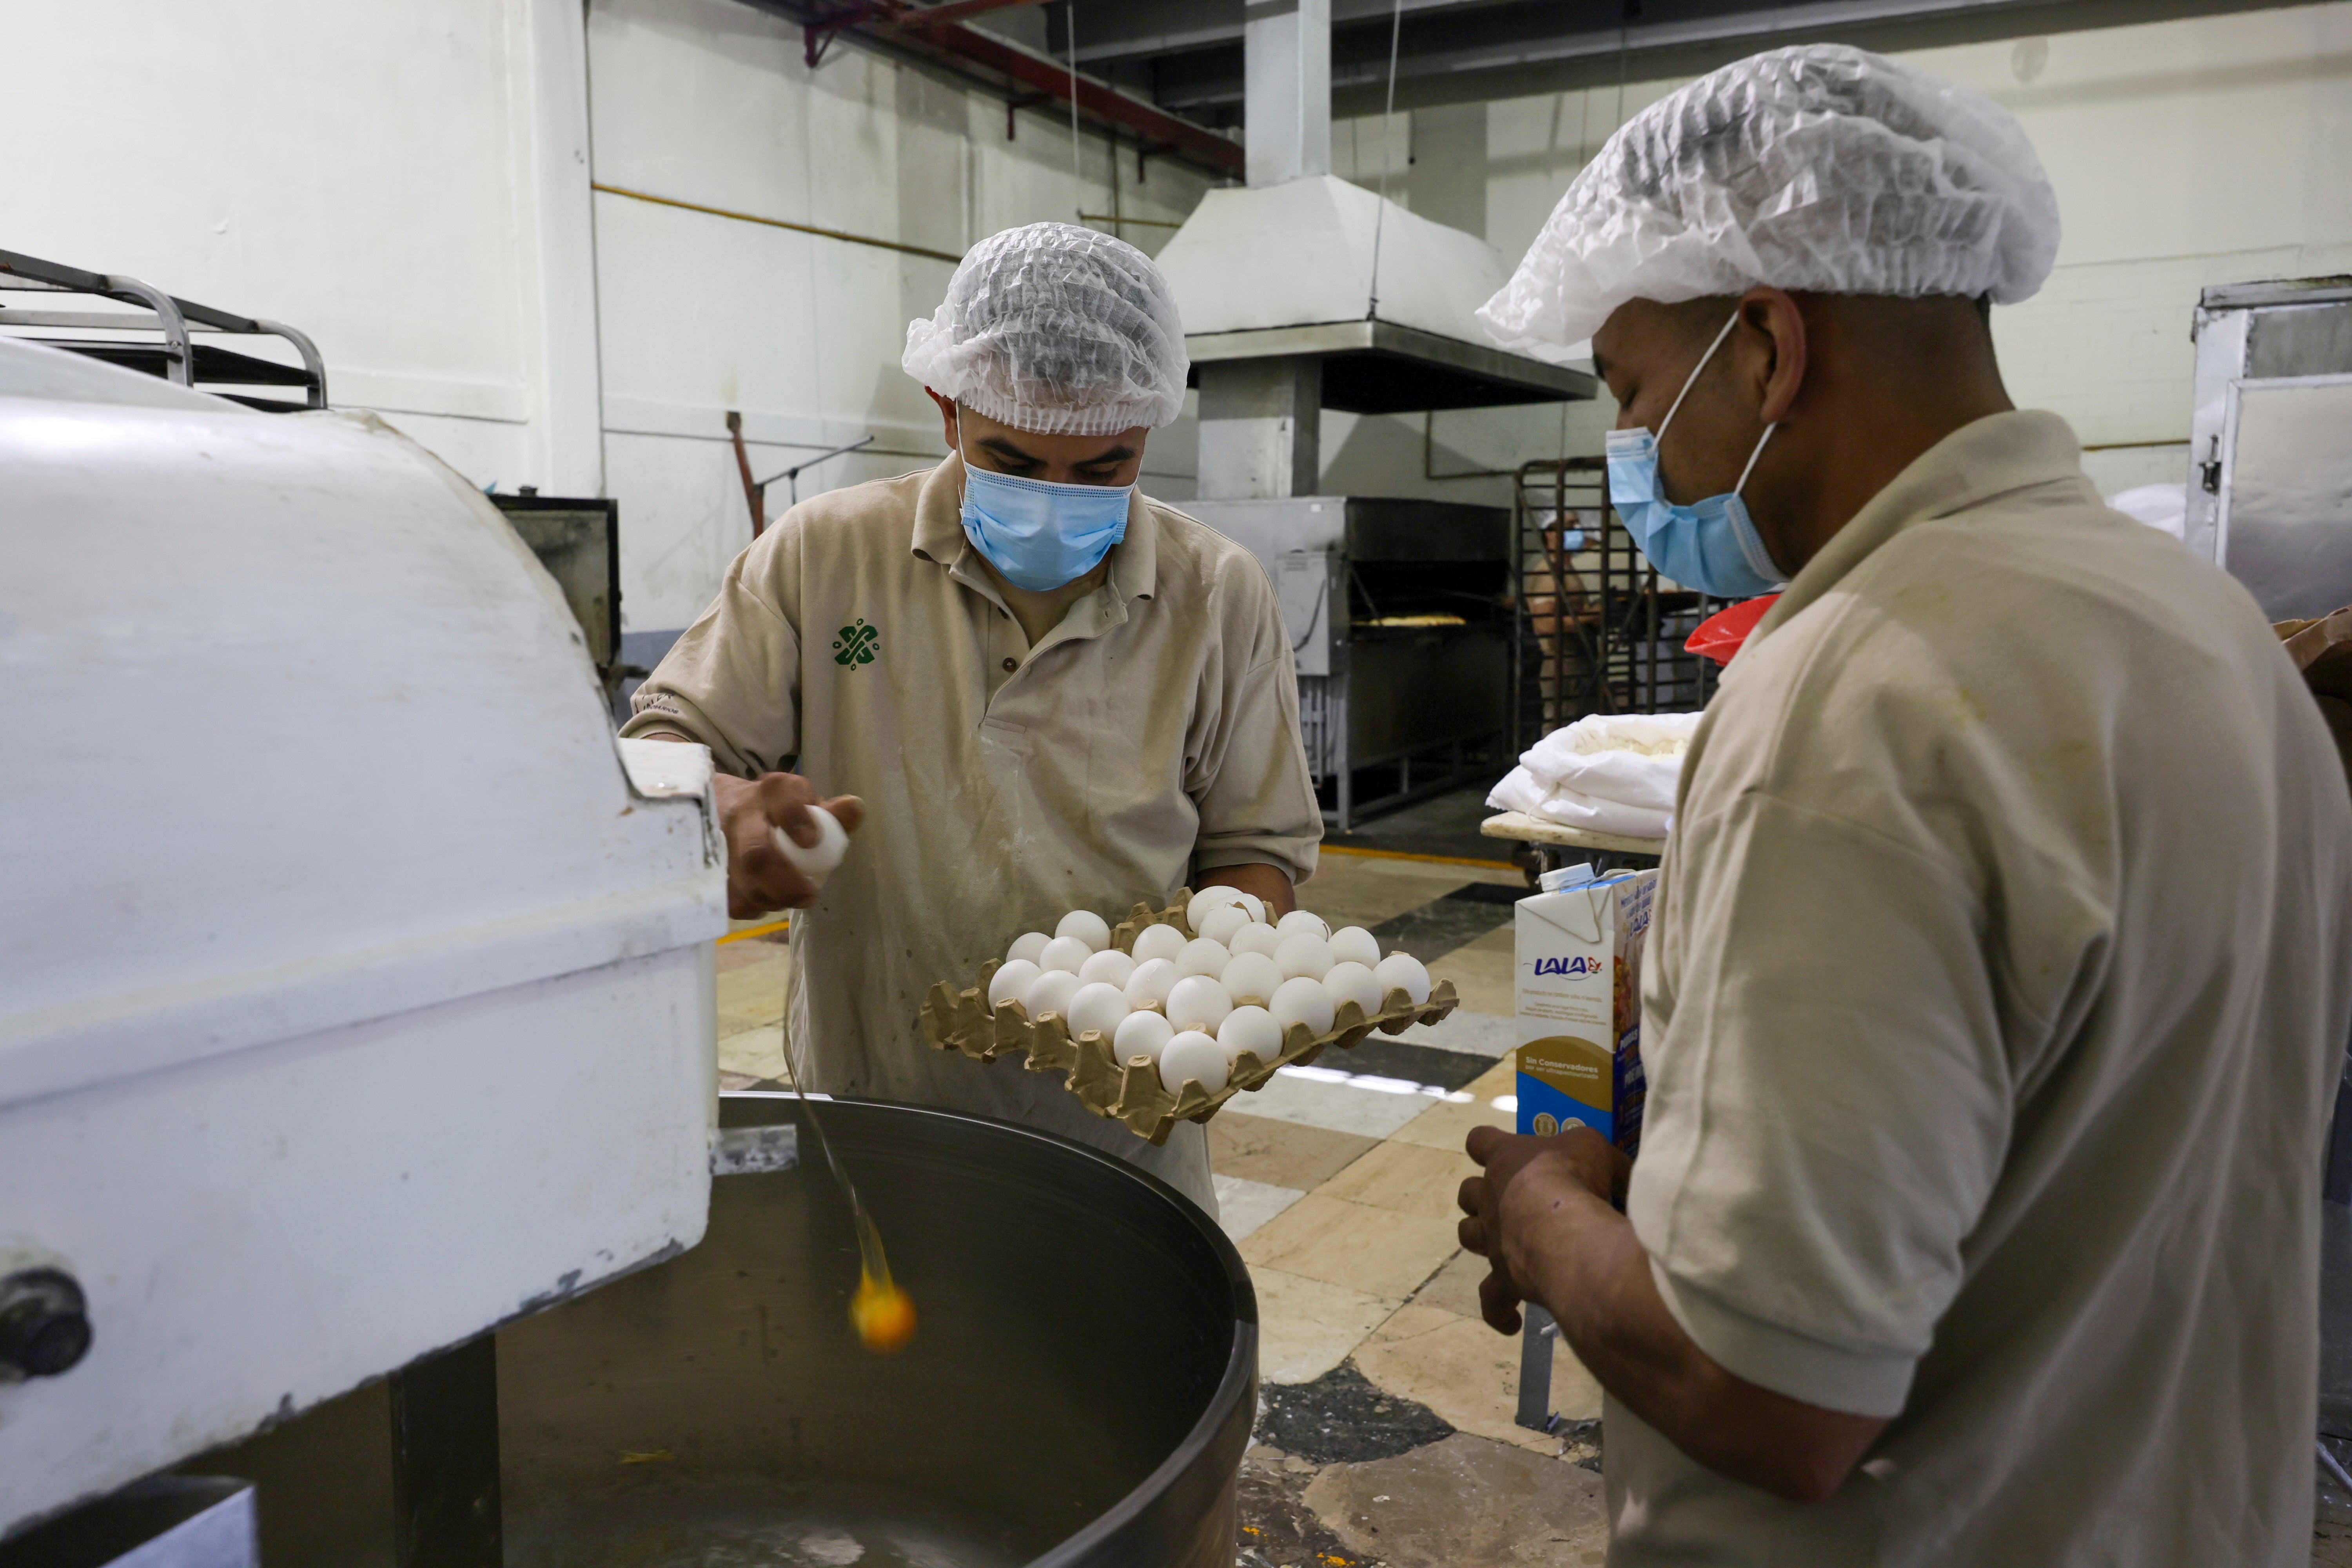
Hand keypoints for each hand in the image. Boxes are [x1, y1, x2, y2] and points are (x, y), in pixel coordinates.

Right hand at [710, 771, 864, 917]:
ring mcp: (717, 845)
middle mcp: (739, 815)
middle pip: (756, 854)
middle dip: (785, 882)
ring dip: (771, 898)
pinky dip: (754, 906)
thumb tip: (854, 808)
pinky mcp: (707, 871)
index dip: (796, 819)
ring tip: (789, 898)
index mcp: (771, 792)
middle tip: (808, 895)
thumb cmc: (775, 810)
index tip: (811, 841)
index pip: (782, 796)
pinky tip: (765, 899)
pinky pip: (731, 900)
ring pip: (742, 884)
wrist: (721, 806)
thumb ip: (831, 812)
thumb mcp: (803, 802)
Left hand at [1457, 1124, 1627, 1334]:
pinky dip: (1499, 1309)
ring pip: (1467, 1235)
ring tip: (1505, 1245)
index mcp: (1507, 1158)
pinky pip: (1491, 1299)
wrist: (1568, 1233)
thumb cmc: (1579, 1180)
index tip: (1497, 1150)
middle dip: (1483, 1195)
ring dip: (1481, 1238)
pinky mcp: (1503, 1277)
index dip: (1486, 1144)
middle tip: (1513, 1202)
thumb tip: (1617, 1176)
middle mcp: (1491, 1197)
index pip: (1479, 1140)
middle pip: (1468, 1192)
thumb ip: (1602, 1161)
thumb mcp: (1599, 1151)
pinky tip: (1511, 1320)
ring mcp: (1492, 1239)